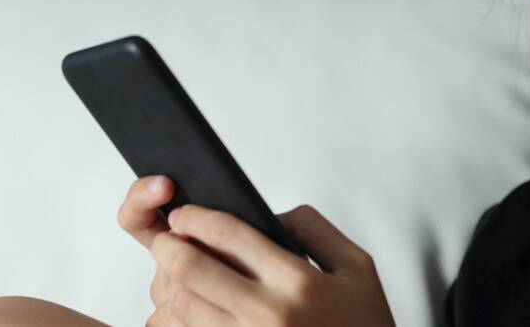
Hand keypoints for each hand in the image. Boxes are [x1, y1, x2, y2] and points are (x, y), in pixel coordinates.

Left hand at [119, 175, 395, 325]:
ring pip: (183, 306)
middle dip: (169, 246)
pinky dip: (183, 319)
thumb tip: (270, 216)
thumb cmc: (363, 326)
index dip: (198, 217)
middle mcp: (269, 315)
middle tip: (166, 238)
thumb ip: (314, 230)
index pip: (231, 234)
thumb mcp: (356, 267)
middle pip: (192, 270)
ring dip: (172, 285)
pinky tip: (194, 308)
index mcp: (298, 282)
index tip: (185, 214)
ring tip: (178, 275)